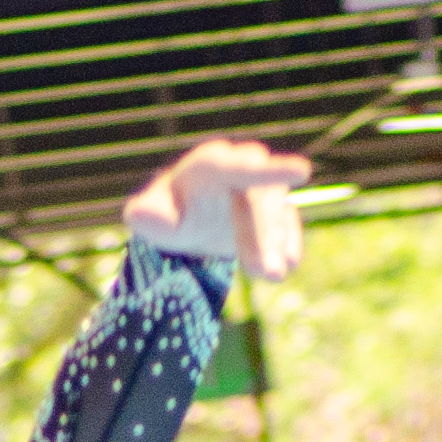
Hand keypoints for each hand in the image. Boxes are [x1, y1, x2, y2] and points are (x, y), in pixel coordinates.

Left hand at [123, 138, 313, 282]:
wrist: (188, 220)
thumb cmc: (166, 213)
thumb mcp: (148, 216)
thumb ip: (145, 215)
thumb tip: (138, 215)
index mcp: (209, 166)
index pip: (238, 167)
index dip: (269, 172)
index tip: (302, 172)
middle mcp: (241, 168)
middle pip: (260, 195)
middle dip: (263, 232)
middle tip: (266, 273)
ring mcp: (261, 188)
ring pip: (277, 211)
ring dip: (276, 243)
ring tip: (272, 276)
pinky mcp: (275, 211)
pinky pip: (289, 224)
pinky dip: (290, 244)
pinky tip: (287, 264)